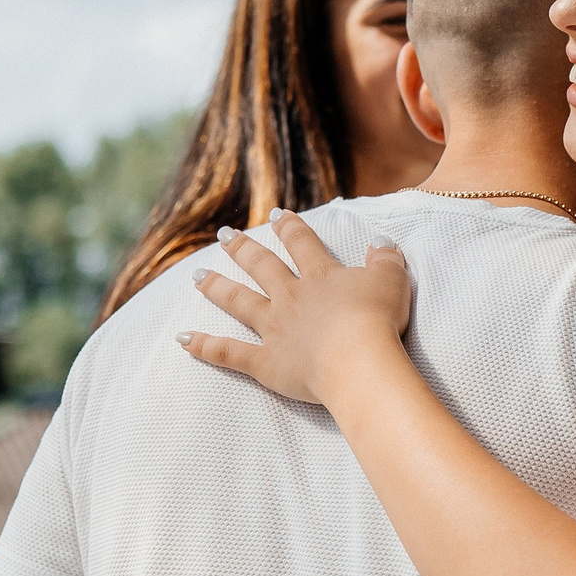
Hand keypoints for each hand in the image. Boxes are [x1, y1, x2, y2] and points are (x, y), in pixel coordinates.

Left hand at [181, 210, 412, 406]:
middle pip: (262, 267)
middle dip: (243, 249)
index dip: (289, 227)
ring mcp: (274, 329)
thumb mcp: (392, 280)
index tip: (276, 213)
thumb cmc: (378, 320)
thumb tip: (381, 242)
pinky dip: (205, 347)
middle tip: (224, 236)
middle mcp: (291, 298)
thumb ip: (386, 259)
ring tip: (197, 277)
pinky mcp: (265, 362)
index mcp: (321, 277)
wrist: (358, 359)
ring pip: (239, 302)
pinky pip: (229, 353)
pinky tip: (182, 340)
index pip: (302, 244)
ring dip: (217, 288)